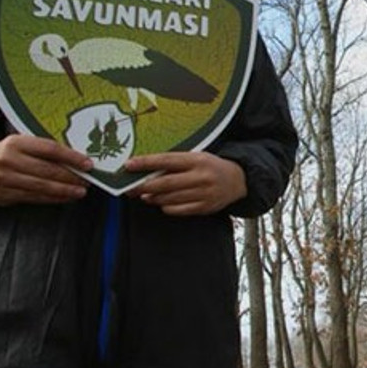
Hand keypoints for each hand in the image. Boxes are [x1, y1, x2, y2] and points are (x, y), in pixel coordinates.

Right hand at [0, 134, 90, 205]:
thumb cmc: (4, 155)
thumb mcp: (19, 145)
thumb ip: (42, 150)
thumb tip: (75, 159)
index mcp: (15, 142)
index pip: (50, 149)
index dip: (71, 157)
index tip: (88, 164)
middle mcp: (7, 159)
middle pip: (47, 170)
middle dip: (71, 177)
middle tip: (87, 181)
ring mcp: (2, 179)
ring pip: (41, 187)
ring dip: (64, 191)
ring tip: (80, 192)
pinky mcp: (0, 195)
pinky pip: (32, 198)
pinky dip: (51, 199)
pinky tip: (64, 198)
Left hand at [125, 151, 246, 215]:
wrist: (238, 180)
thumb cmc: (212, 167)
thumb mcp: (197, 157)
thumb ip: (176, 163)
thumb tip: (148, 171)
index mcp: (197, 160)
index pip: (166, 160)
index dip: (146, 163)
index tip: (129, 165)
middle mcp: (201, 176)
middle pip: (165, 183)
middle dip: (143, 186)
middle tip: (129, 188)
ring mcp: (203, 193)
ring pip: (170, 198)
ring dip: (153, 197)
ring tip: (144, 195)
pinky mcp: (204, 207)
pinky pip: (178, 210)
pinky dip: (166, 207)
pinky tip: (162, 202)